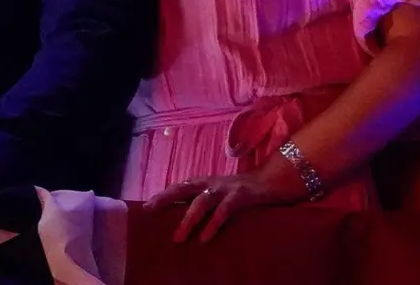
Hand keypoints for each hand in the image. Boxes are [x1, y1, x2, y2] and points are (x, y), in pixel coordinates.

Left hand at [145, 163, 306, 242]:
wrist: (273, 182)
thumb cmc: (244, 193)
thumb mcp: (221, 195)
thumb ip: (206, 202)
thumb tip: (185, 218)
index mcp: (206, 182)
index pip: (180, 186)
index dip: (164, 195)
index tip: (146, 206)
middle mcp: (213, 182)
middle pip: (184, 188)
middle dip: (166, 198)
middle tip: (150, 210)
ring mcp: (227, 188)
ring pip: (202, 202)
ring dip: (188, 220)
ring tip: (178, 238)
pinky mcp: (242, 196)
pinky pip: (225, 211)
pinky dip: (213, 224)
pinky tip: (205, 238)